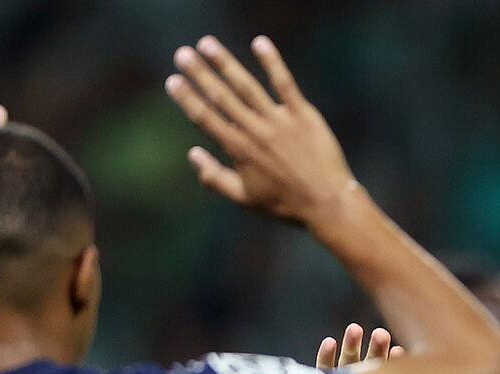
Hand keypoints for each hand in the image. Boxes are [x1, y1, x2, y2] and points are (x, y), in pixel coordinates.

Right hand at [165, 35, 355, 225]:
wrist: (326, 202)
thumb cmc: (284, 203)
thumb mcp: (244, 198)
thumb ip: (214, 178)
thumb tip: (192, 154)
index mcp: (239, 151)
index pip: (206, 119)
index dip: (187, 99)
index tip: (173, 81)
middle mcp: (255, 132)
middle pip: (222, 97)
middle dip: (200, 74)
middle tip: (182, 54)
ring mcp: (279, 121)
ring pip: (247, 86)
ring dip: (225, 63)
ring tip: (207, 44)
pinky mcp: (302, 114)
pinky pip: (285, 84)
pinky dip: (272, 63)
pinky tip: (259, 43)